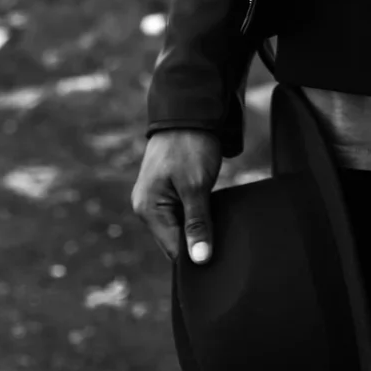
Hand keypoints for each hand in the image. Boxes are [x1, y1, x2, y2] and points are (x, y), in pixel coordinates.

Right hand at [130, 129, 222, 263]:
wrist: (189, 110)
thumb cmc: (190, 145)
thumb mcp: (197, 186)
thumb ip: (198, 224)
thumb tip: (200, 260)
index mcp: (147, 210)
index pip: (173, 251)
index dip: (196, 258)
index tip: (220, 260)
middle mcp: (146, 207)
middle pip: (175, 241)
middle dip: (197, 243)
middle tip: (224, 243)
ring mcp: (155, 198)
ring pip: (180, 227)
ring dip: (198, 228)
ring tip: (219, 225)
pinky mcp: (166, 190)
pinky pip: (181, 213)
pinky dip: (196, 214)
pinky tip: (212, 212)